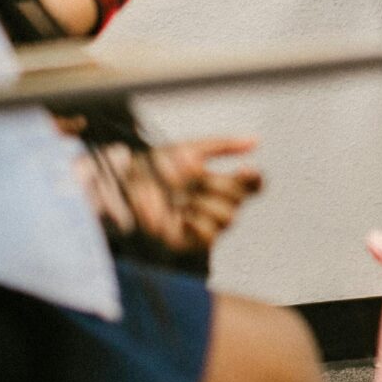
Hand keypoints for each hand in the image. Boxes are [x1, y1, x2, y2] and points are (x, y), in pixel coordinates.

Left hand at [116, 137, 262, 254]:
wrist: (125, 184)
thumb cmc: (154, 167)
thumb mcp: (189, 149)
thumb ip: (222, 145)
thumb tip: (256, 141)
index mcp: (217, 182)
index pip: (251, 185)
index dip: (253, 179)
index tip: (243, 169)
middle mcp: (214, 203)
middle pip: (239, 199)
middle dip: (218, 185)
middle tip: (193, 178)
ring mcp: (203, 223)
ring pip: (229, 218)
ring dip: (206, 202)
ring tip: (184, 196)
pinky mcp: (189, 240)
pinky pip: (209, 236)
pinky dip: (198, 223)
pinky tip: (183, 215)